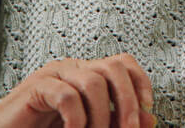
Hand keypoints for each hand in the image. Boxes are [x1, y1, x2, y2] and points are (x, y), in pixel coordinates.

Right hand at [0, 54, 154, 127]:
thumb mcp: (86, 126)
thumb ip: (113, 120)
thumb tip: (148, 120)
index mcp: (87, 74)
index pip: (122, 63)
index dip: (139, 82)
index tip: (147, 110)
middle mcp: (73, 68)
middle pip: (112, 67)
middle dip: (126, 101)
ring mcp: (55, 75)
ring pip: (92, 81)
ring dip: (101, 117)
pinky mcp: (36, 87)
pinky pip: (65, 94)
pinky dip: (76, 118)